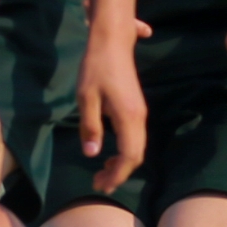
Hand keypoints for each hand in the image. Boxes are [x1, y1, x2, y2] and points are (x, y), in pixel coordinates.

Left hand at [76, 22, 149, 194]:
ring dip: (122, 164)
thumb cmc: (96, 67)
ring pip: (137, 147)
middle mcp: (139, 118)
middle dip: (119, 173)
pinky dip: (124, 152)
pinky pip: (134, 138)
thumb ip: (90, 126)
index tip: (100, 185)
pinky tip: (108, 154)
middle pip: (136, 155)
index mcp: (128, 118)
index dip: (117, 174)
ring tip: (102, 173)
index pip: (128, 156)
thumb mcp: (86, 98)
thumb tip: (92, 154)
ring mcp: (140, 113)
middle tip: (98, 184)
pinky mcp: (136, 108)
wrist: (113, 41)